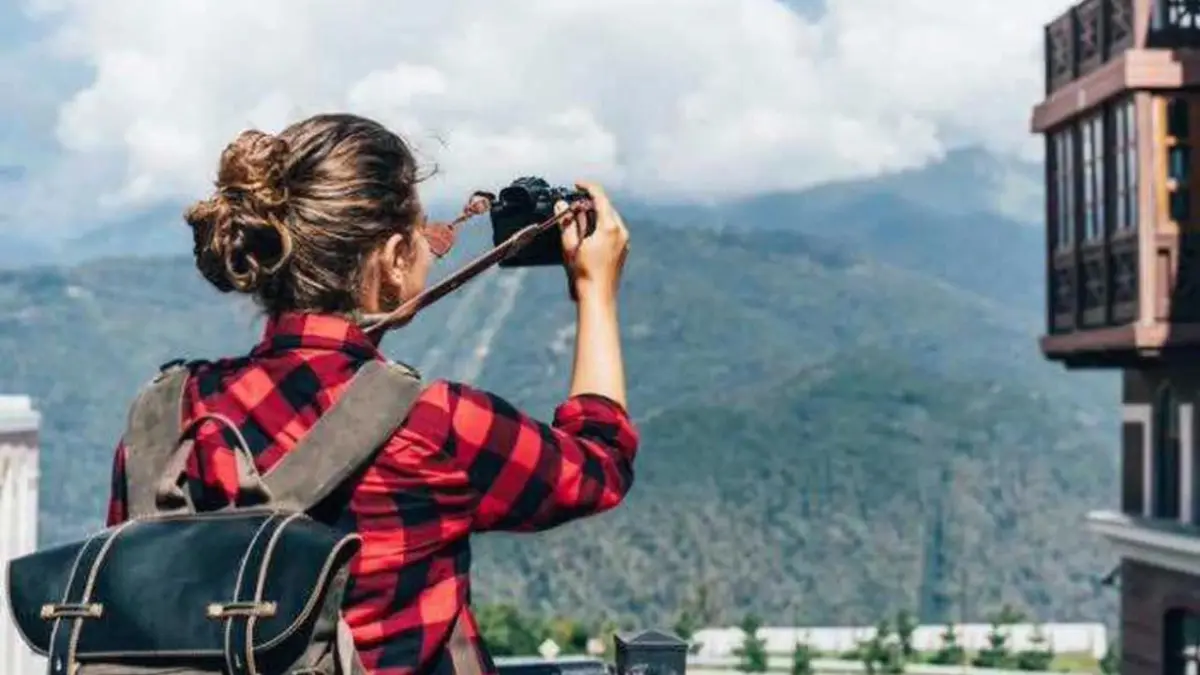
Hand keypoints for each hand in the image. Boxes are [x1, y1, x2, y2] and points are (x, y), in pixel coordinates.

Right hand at [557, 181, 628, 302]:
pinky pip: (613, 230)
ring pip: (610, 218)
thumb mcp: (570, 245)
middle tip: (574, 203)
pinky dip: (601, 225)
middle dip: (590, 202)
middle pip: (606, 206)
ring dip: (595, 214)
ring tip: (578, 219)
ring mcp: (624, 241)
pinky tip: (588, 234)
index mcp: (609, 227)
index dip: (587, 187)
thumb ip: (566, 222)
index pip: (600, 197)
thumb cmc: (584, 273)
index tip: (576, 184)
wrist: (598, 297)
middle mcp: (620, 231)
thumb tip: (562, 204)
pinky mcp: (623, 250)